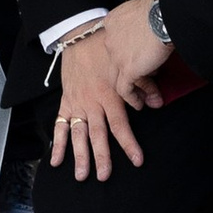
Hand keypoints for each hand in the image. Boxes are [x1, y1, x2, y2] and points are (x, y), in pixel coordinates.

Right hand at [48, 0, 165, 179]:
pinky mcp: (66, 101)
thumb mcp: (126, 66)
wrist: (79, 36)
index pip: (120, 126)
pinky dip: (57, 143)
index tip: (137, 160)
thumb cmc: (105, 50)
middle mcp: (92, 103)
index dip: (129, 144)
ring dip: (79, 155)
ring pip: (77, 133)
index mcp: (109, 95)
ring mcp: (76, 103)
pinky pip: (60, 124)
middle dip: (100, 157)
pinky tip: (56, 160)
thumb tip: (156, 104)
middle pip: (97, 135)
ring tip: (80, 175)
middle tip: (103, 177)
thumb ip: (142, 86)